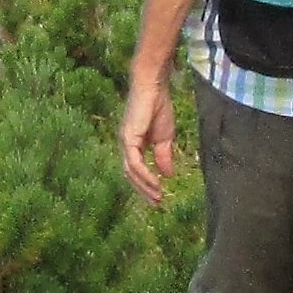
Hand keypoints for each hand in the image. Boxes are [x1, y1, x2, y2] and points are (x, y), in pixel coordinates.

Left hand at [119, 71, 178, 206]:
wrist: (154, 88)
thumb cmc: (159, 108)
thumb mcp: (165, 137)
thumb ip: (163, 156)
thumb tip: (167, 175)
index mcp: (133, 144)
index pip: (135, 170)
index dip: (145, 185)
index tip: (158, 198)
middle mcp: (126, 145)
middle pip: (130, 174)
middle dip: (143, 190)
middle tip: (156, 204)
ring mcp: (125, 141)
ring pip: (131, 171)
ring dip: (144, 186)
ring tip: (158, 197)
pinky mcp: (128, 137)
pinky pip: (134, 162)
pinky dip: (144, 174)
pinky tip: (155, 183)